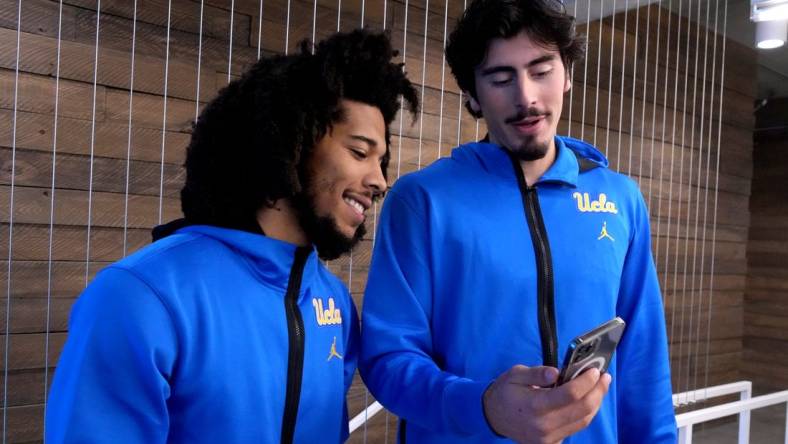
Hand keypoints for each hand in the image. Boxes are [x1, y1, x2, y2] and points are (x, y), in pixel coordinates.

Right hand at [482, 365, 610, 443]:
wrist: (493, 416)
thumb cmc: (505, 391)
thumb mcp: (515, 374)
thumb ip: (536, 374)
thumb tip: (556, 373)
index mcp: (534, 405)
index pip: (571, 394)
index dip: (587, 381)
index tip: (595, 370)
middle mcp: (544, 425)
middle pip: (583, 409)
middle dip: (598, 391)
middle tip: (604, 377)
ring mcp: (548, 438)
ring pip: (583, 421)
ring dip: (595, 403)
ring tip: (600, 387)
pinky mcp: (551, 443)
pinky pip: (574, 428)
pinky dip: (585, 414)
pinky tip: (587, 401)